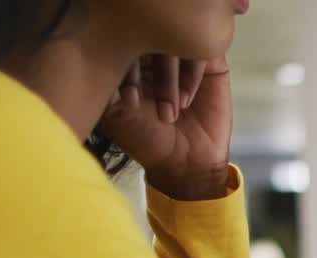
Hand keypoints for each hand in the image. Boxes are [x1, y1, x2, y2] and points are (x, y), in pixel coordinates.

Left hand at [100, 54, 233, 199]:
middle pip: (150, 37)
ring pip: (176, 45)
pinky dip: (191, 77)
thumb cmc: (147, 138)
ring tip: (167, 113)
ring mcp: (185, 57)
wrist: (186, 161)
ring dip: (169, 79)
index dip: (122, 62)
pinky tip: (185, 103)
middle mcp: (157, 53)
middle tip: (143, 101)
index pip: (123, 40)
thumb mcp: (117, 113)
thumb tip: (103, 58)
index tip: (126, 96)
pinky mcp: (212, 66)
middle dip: (145, 71)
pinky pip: (203, 55)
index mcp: (130, 59)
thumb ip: (107, 85)